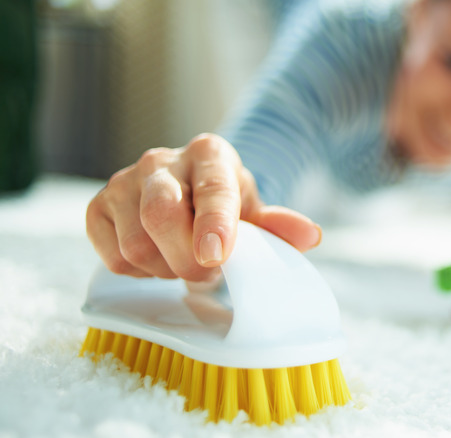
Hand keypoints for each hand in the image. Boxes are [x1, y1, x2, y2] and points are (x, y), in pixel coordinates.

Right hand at [86, 133, 320, 281]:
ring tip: (184, 259)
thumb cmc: (224, 203)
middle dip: (188, 259)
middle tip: (209, 271)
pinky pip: (114, 258)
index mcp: (210, 155)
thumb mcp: (255, 210)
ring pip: (137, 245)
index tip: (217, 255)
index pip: (212, 189)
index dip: (214, 224)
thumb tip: (310, 236)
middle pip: (162, 215)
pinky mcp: (97, 208)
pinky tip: (158, 257)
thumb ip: (279, 225)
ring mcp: (123, 182)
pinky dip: (140, 271)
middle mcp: (161, 161)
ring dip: (167, 268)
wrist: (186, 190)